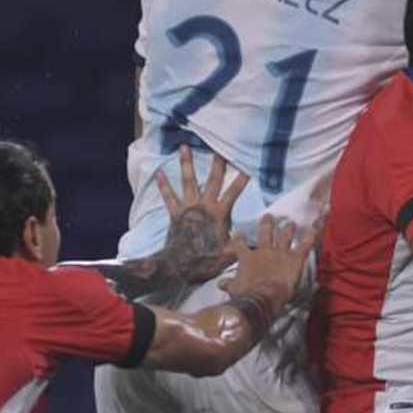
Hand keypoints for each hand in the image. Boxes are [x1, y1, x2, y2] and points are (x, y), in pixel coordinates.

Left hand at [154, 149, 250, 288]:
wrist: (179, 266)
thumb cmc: (205, 261)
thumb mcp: (228, 254)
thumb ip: (240, 243)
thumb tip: (253, 238)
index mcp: (219, 214)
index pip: (233, 193)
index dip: (241, 180)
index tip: (248, 167)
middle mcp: (204, 205)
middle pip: (213, 180)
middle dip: (218, 163)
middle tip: (219, 147)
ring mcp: (188, 207)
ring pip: (188, 181)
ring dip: (186, 163)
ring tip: (184, 146)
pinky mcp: (175, 213)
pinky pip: (169, 196)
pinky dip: (164, 185)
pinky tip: (159, 172)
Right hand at [221, 214, 317, 316]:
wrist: (262, 296)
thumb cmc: (246, 294)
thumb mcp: (234, 289)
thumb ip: (229, 284)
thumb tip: (220, 284)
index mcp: (247, 258)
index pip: (240, 244)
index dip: (239, 238)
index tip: (238, 232)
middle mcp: (264, 251)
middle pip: (265, 233)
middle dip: (266, 224)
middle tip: (268, 216)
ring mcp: (280, 253)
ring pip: (285, 236)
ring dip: (288, 229)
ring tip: (291, 223)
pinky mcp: (294, 259)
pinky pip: (303, 246)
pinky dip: (309, 238)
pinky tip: (313, 230)